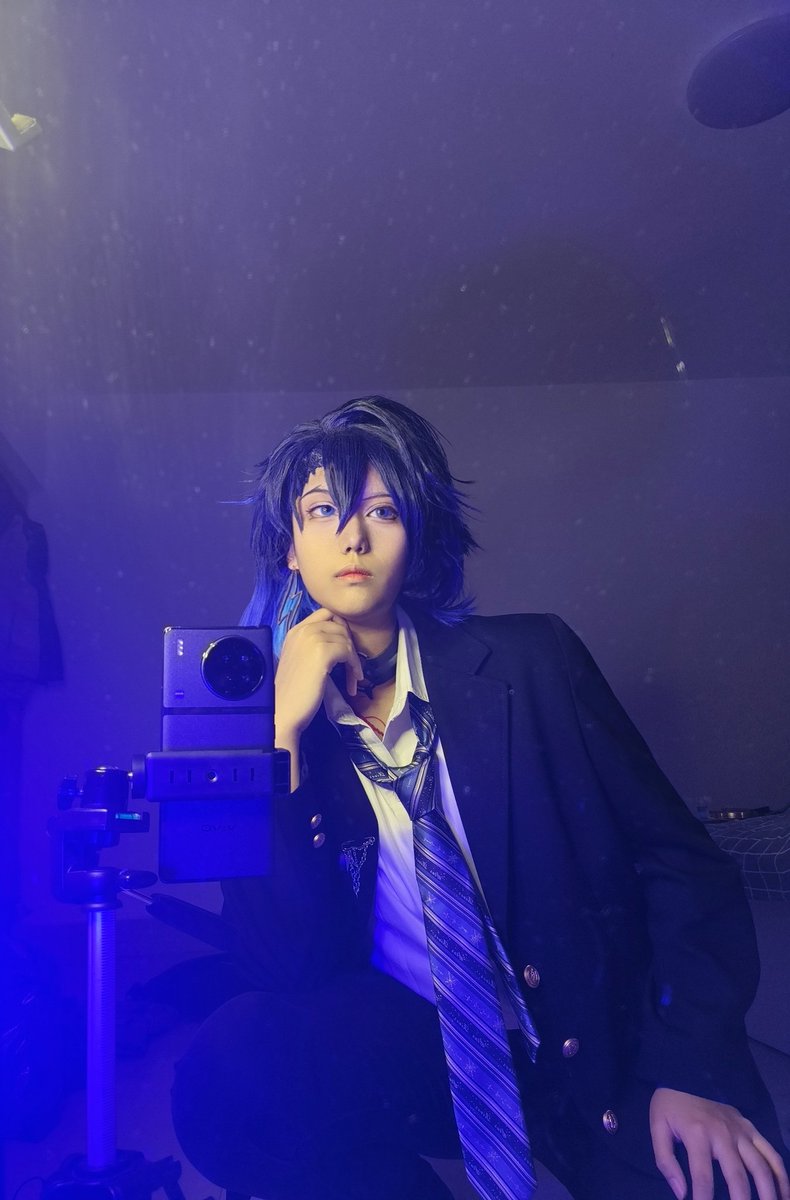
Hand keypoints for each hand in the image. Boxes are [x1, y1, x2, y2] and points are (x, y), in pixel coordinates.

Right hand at [274, 607, 363, 742]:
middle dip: (349, 644)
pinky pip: (348, 652)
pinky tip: (351, 684)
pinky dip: (354, 668)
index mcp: (295, 631)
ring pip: (346, 639)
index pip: (326, 613)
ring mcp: (311, 639)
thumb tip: (339, 642)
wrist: (282, 711)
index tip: (344, 650)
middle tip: (351, 666)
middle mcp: (302, 630)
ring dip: (354, 660)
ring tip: (352, 679)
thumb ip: (313, 646)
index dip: (340, 629)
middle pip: (339, 623)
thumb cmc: (292, 692)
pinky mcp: (322, 653)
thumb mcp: (300, 660)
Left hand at [650, 1087, 789, 1199]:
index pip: (703, 1175)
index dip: (704, 1198)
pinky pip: (770, 1153)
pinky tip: (784, 1194)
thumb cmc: (670, 1108)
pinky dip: (781, 1175)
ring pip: (761, 1166)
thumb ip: (666, 1162)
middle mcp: (723, 1133)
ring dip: (768, 1192)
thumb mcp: (657, 1129)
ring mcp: (741, 1131)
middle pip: (737, 1175)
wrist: (685, 1077)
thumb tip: (681, 1193)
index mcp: (698, 1134)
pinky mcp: (751, 1129)